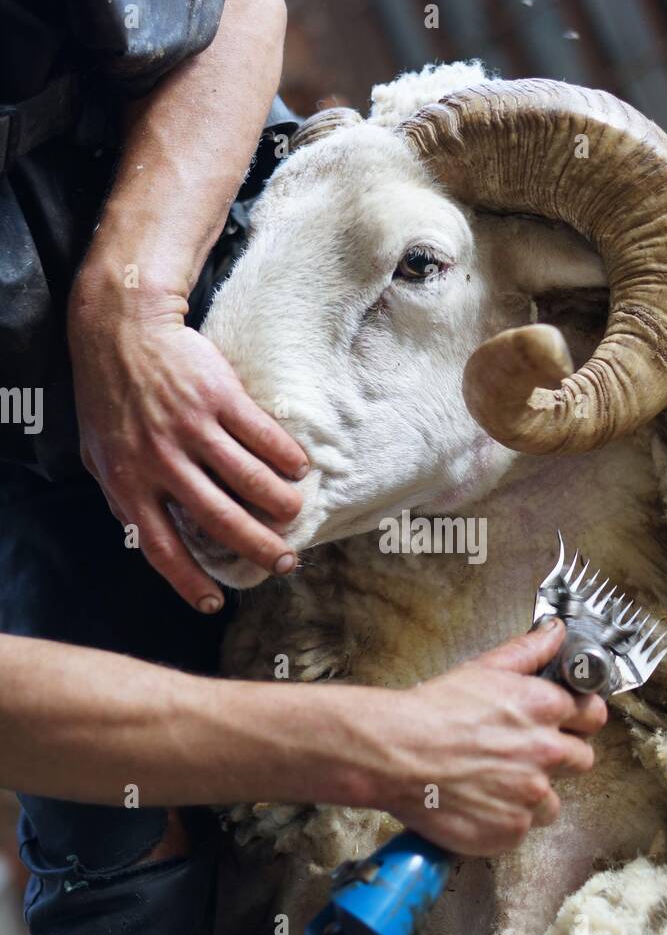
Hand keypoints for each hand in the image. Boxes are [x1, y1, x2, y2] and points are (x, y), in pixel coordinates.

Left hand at [68, 282, 307, 611]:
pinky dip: (287, 457)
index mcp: (128, 482)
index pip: (160, 546)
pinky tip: (300, 469)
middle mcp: (161, 461)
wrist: (122, 330)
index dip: (189, 581)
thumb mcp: (98, 455)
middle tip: (285, 564)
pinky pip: (263, 436)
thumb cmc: (110, 398)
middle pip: (219, 519)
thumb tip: (144, 538)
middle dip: (258, 547)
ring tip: (296, 515)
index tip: (215, 604)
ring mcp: (192, 428)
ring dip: (281, 504)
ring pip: (250, 480)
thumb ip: (122, 497)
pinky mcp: (219, 397)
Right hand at [365, 620, 607, 855]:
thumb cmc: (431, 711)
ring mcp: (530, 795)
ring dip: (531, 795)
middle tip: (523, 756)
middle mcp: (546, 752)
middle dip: (558, 758)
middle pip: (581, 760)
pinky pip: (522, 829)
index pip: (593, 716)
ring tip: (495, 783)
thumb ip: (528, 651)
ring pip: (552, 802)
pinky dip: (504, 821)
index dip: (578, 720)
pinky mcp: (511, 829)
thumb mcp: (483, 669)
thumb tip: (555, 633)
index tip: (566, 725)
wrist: (393, 753)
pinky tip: (479, 803)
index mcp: (545, 708)